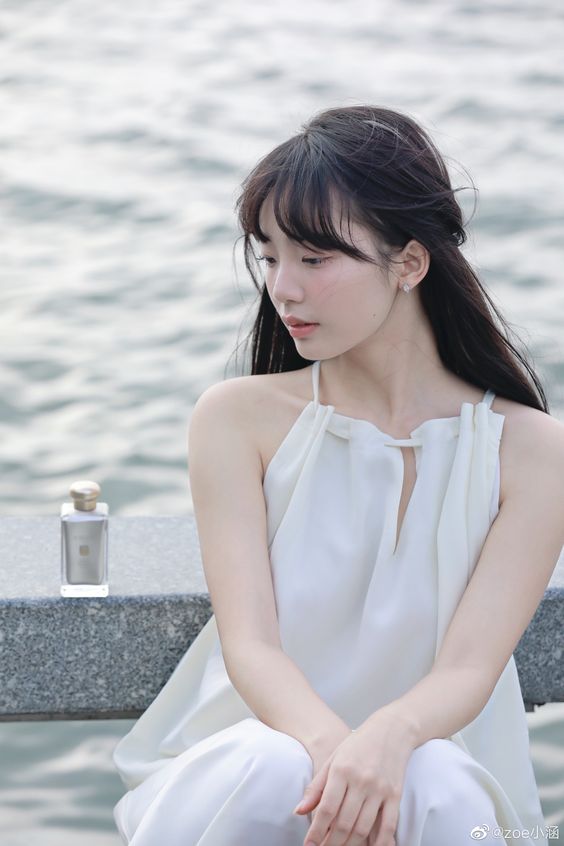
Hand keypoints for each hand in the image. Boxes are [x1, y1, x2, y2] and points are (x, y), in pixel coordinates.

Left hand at [293, 709, 415, 845]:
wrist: (392, 729)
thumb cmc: (359, 744)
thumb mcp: (333, 759)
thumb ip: (316, 787)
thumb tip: (299, 811)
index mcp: (342, 770)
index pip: (327, 809)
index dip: (316, 831)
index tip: (309, 845)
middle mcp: (361, 781)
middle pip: (344, 823)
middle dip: (331, 843)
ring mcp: (380, 789)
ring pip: (363, 828)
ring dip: (350, 845)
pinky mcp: (395, 795)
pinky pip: (388, 826)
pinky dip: (380, 843)